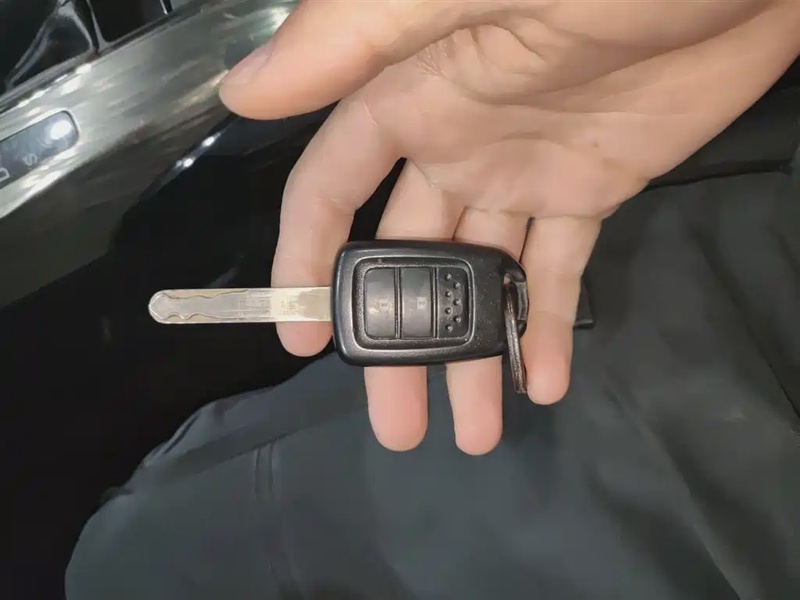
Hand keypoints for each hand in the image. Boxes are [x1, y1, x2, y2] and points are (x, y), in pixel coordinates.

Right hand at [220, 0, 799, 453]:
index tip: (302, 342)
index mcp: (412, 95)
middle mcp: (455, 140)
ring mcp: (523, 169)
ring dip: (471, 351)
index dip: (305, 262)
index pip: (332, 189)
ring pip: (480, 273)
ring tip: (472, 433)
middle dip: (399, 340)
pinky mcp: (592, 185)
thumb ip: (354, 36)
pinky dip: (547, 324)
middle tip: (397, 427)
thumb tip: (244, 94)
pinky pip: (559, 267)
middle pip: (406, 255)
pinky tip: (540, 383)